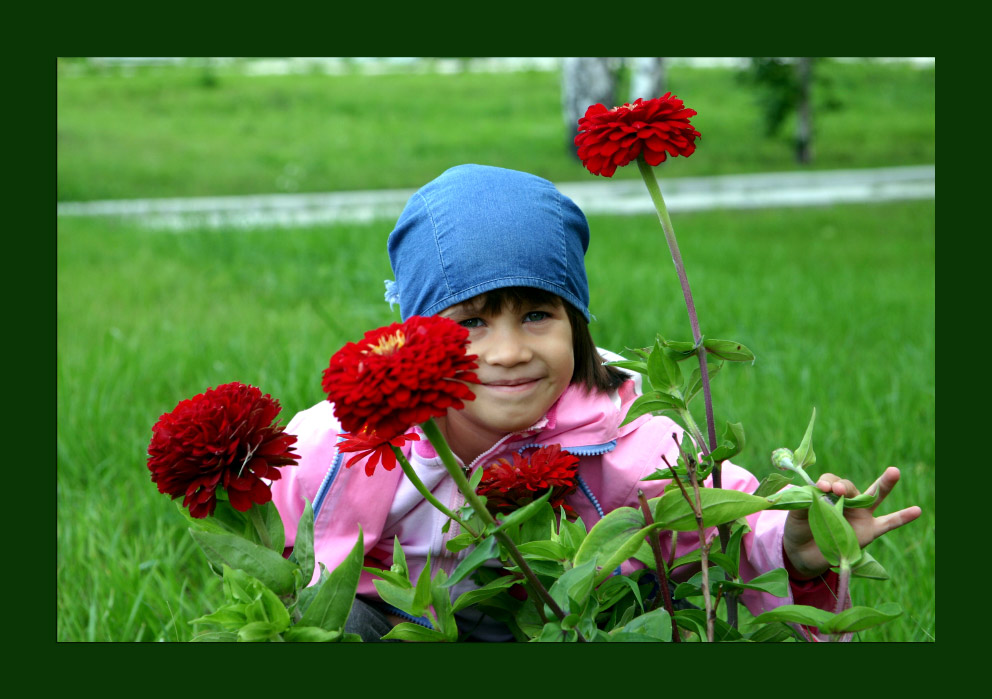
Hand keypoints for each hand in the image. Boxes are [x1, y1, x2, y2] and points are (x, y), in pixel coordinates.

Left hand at [783, 466, 921, 578]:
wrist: (803, 553)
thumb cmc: (801, 528)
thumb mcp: (797, 514)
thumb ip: (805, 503)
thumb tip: (815, 493)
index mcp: (829, 493)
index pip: (831, 481)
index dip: (826, 482)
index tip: (820, 488)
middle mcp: (847, 500)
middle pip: (850, 487)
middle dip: (844, 486)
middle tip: (838, 489)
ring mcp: (860, 515)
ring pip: (875, 497)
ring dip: (885, 483)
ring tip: (894, 471)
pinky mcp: (869, 531)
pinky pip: (889, 523)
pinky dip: (903, 517)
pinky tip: (917, 510)